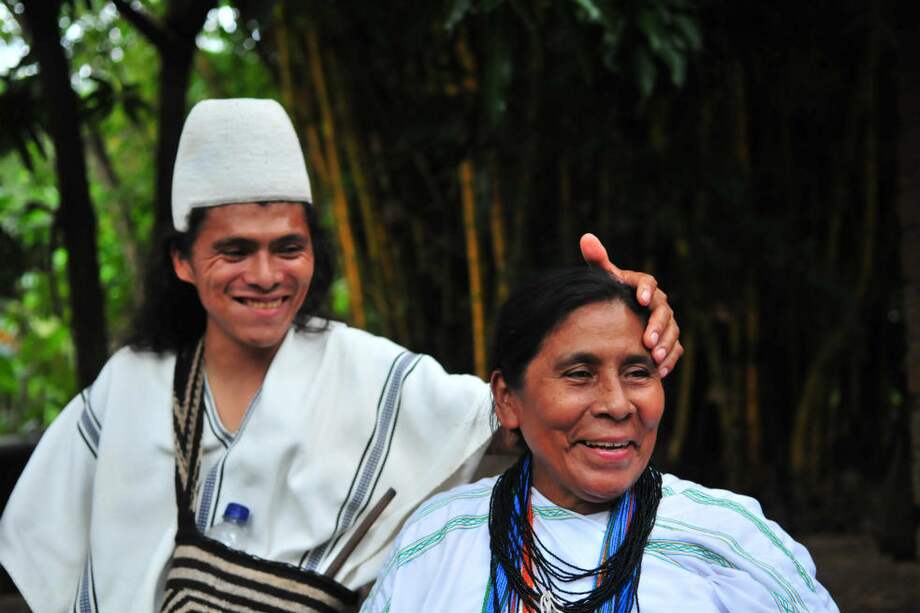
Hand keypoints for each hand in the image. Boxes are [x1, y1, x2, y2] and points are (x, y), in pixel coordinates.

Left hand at [580, 233, 682, 376]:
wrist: (618, 320)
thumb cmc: (610, 296)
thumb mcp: (603, 280)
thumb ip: (597, 260)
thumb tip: (586, 237)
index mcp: (642, 286)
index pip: (648, 283)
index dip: (647, 290)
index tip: (641, 299)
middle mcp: (658, 303)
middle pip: (663, 311)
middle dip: (657, 326)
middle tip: (647, 341)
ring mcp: (666, 323)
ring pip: (672, 332)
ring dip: (665, 345)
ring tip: (655, 358)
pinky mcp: (669, 341)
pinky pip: (676, 350)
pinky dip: (669, 360)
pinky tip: (659, 371)